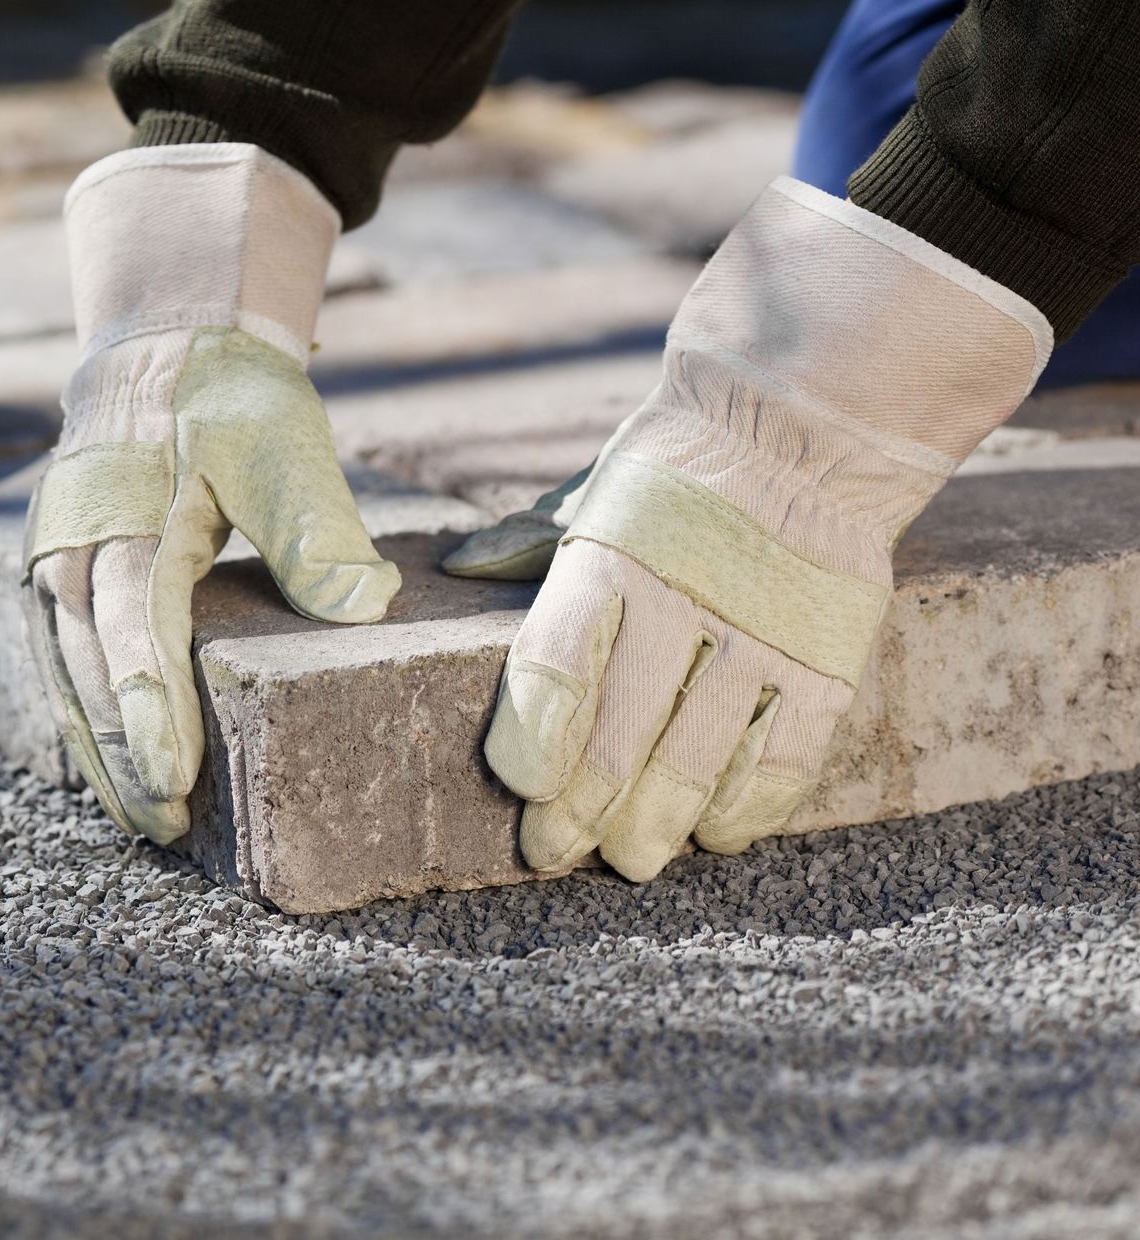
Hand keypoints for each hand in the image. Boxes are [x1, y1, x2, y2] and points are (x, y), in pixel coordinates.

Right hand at [24, 145, 398, 842]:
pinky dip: (87, 714)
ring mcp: (55, 556)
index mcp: (127, 510)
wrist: (160, 341)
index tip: (172, 778)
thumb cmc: (230, 393)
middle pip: (87, 667)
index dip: (149, 709)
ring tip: (143, 820)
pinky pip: (64, 655)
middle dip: (121, 754)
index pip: (132, 625)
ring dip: (98, 748)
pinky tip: (117, 766)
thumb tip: (365, 604)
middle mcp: (73, 541)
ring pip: (66, 671)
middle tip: (164, 826)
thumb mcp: (283, 440)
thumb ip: (317, 526)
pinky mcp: (59, 569)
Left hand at [445, 178, 1049, 880]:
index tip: (521, 789)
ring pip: (698, 762)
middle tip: (555, 850)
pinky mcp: (827, 659)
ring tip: (630, 857)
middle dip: (582, 812)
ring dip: (658, 825)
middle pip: (621, 737)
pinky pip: (785, 758)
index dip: (533, 742)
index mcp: (608, 558)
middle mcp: (682, 601)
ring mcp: (761, 635)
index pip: (556, 667)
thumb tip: (457, 567)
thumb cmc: (677, 473)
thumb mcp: (594, 494)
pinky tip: (716, 832)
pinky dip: (747, 808)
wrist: (807, 427)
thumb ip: (530, 542)